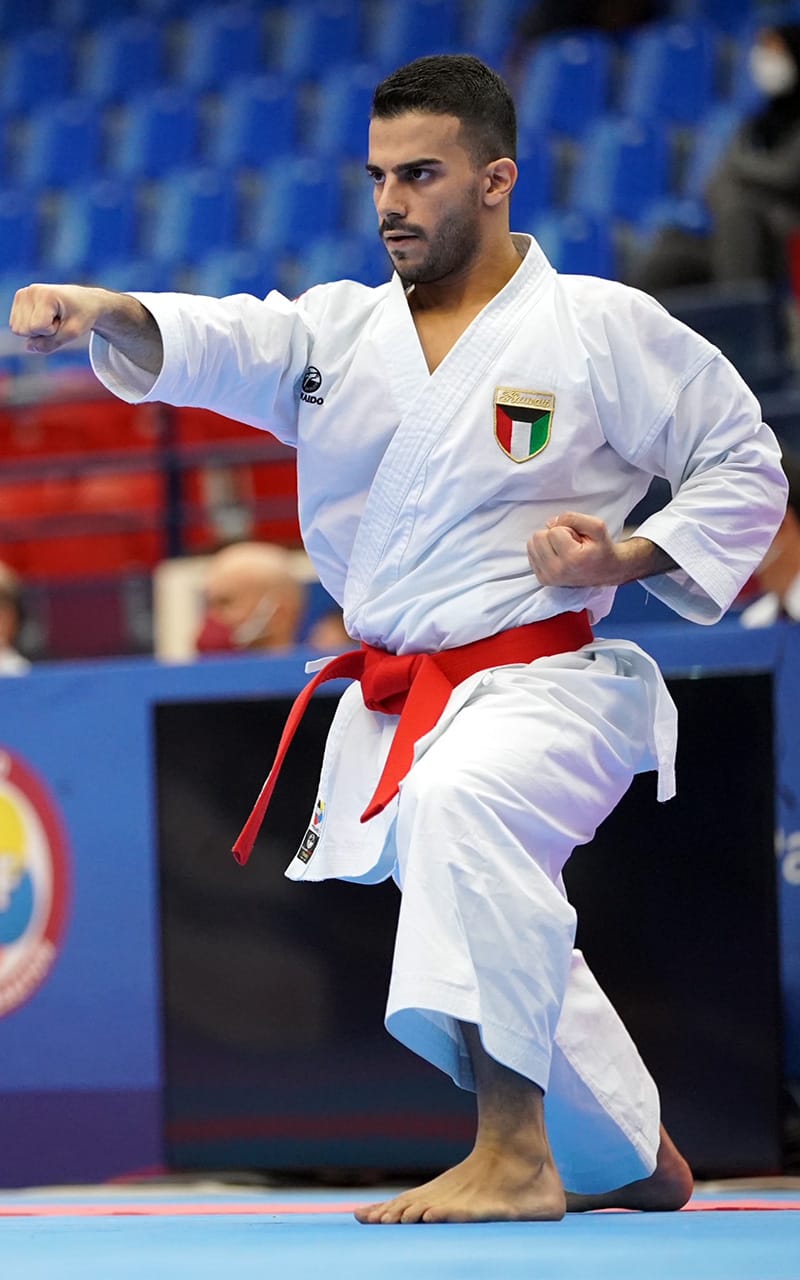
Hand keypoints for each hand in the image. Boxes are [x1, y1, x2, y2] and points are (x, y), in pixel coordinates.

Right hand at [10, 283, 162, 374]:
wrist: (91, 301)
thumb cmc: (87, 316)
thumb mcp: (76, 332)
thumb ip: (54, 342)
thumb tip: (30, 348)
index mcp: (45, 294)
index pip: (32, 329)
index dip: (50, 333)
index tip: (66, 325)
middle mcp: (31, 290)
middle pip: (23, 330)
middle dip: (44, 332)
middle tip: (62, 323)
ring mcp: (25, 294)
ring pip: (19, 330)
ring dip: (40, 330)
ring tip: (58, 319)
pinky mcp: (22, 298)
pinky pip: (19, 327)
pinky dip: (36, 327)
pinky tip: (51, 318)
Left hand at [527, 512, 654, 587]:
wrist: (606, 571)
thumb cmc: (601, 548)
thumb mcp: (596, 526)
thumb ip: (573, 518)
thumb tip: (549, 523)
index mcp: (571, 559)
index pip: (554, 530)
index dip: (567, 530)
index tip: (579, 540)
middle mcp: (556, 571)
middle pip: (538, 537)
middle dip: (554, 535)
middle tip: (571, 544)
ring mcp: (548, 577)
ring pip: (532, 545)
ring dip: (547, 543)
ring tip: (564, 550)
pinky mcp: (543, 580)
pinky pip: (531, 555)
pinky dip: (543, 552)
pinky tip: (558, 556)